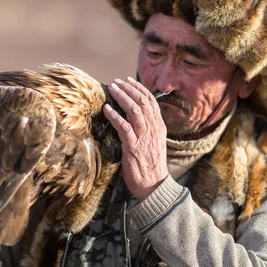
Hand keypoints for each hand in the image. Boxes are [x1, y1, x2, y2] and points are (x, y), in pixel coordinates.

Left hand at [103, 77, 168, 200]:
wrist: (153, 185)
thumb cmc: (150, 165)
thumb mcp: (153, 143)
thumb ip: (147, 129)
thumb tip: (135, 117)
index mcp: (159, 127)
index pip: (151, 101)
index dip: (139, 89)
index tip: (128, 81)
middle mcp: (154, 129)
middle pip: (142, 102)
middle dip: (128, 89)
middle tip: (116, 82)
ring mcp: (144, 137)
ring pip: (135, 110)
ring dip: (122, 97)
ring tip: (112, 90)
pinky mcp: (134, 146)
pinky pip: (124, 127)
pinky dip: (115, 116)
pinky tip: (106, 109)